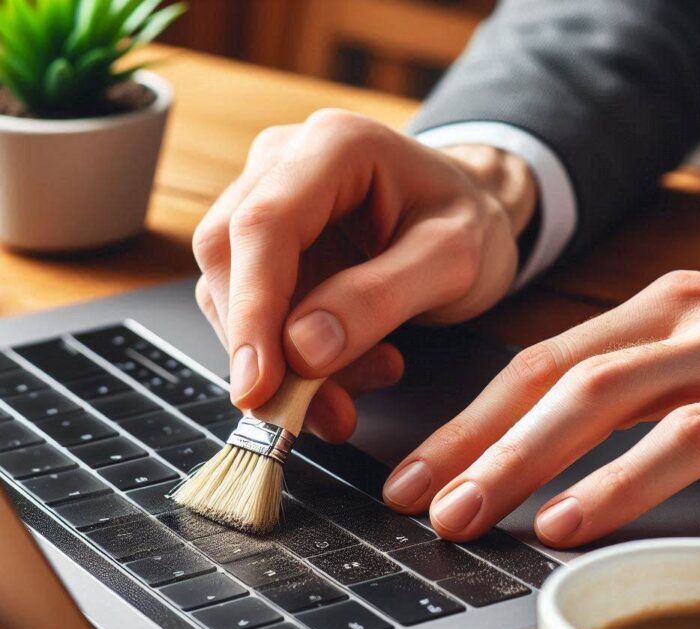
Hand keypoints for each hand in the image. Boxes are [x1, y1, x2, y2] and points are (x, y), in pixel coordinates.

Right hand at [193, 109, 535, 440]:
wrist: (471, 211)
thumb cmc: (469, 222)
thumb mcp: (454, 260)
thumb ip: (380, 299)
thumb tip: (301, 350)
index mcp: (333, 147)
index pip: (263, 226)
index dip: (250, 310)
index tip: (258, 387)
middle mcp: (283, 166)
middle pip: (228, 260)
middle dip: (262, 348)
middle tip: (315, 411)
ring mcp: (268, 204)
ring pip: (232, 294)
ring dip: (280, 363)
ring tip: (355, 390)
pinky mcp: (270, 249)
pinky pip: (255, 312)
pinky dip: (290, 361)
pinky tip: (347, 372)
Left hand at [383, 270, 699, 547]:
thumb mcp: (698, 374)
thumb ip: (634, 403)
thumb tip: (538, 462)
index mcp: (653, 317)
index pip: (536, 367)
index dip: (466, 423)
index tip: (414, 476)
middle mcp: (679, 318)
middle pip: (545, 375)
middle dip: (468, 441)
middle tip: (412, 500)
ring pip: (595, 393)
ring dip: (515, 459)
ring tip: (459, 516)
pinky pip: (684, 436)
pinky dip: (616, 482)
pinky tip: (563, 522)